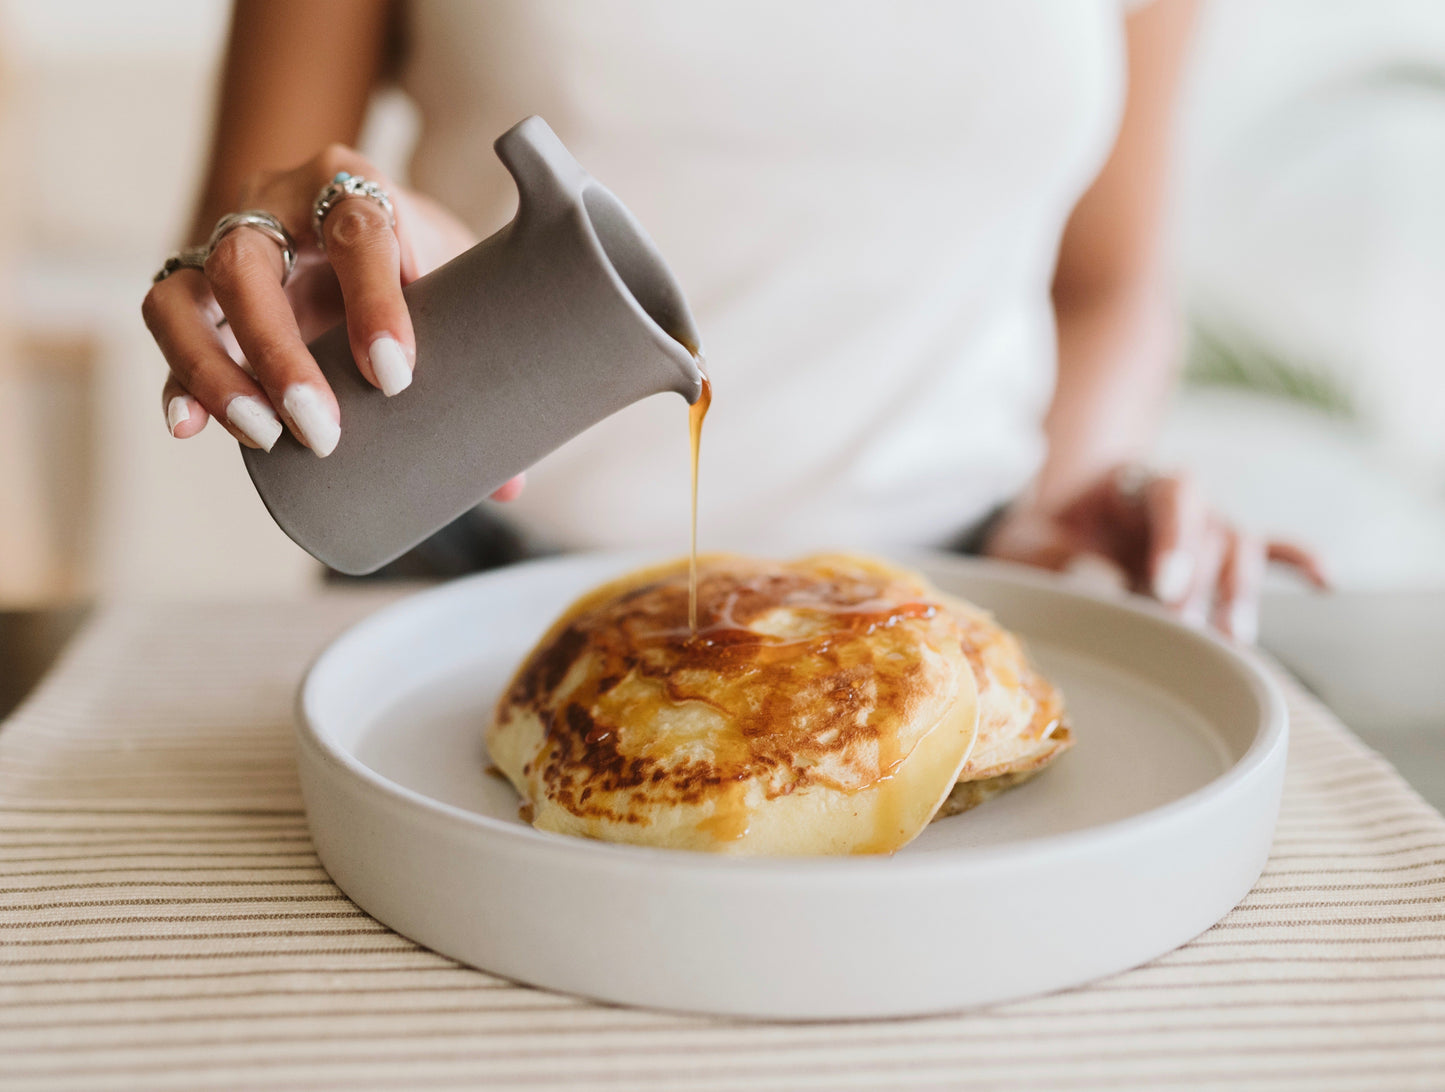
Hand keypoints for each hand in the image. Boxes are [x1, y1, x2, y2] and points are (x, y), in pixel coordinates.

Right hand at [142, 144, 523, 499]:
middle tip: (323, 429)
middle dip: (279, 353)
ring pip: (180, 295)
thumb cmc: (424, 262)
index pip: (357, 230)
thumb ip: (484, 369)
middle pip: (246, 264)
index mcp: (354, 187)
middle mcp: (276, 206)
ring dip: (217, 373)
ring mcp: (227, 250)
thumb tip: (509, 485)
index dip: (374, 303)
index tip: (396, 376)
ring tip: (265, 437)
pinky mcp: (200, 298)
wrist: (378, 225)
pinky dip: (176, 381)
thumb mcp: (459, 286)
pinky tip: (189, 426)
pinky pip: (170, 334)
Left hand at [982, 466, 1328, 642]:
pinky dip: (1298, 561)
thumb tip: (1098, 581)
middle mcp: (1178, 504)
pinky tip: (1326, 583)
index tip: (1164, 587)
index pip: (1172, 497)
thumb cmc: (1039, 536)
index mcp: (1132, 485)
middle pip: (1213, 527)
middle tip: (1185, 629)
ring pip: (1240, 547)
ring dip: (1239, 591)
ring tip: (1230, 640)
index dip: (1176, 539)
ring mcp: (1203, 529)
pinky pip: (1269, 550)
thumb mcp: (1023, 542)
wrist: (1053, 528)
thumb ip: (1050, 555)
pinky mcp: (1217, 558)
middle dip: (1204, 580)